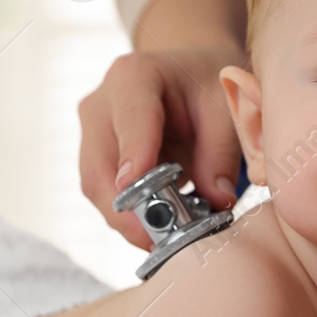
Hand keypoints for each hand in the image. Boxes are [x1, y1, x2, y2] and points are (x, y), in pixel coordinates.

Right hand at [78, 44, 244, 250]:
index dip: (132, 153)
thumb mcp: (224, 109)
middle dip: (126, 209)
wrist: (189, 76)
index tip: (135, 185)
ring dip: (127, 219)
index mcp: (134, 75)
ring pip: (96, 186)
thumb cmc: (205, 84)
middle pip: (99, 165)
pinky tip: (159, 229)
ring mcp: (93, 134)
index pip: (130, 117)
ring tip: (165, 240)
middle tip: (158, 239)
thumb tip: (217, 201)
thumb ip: (221, 153)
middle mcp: (102, 104)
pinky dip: (131, 216)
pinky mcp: (96, 159)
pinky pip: (106, 194)